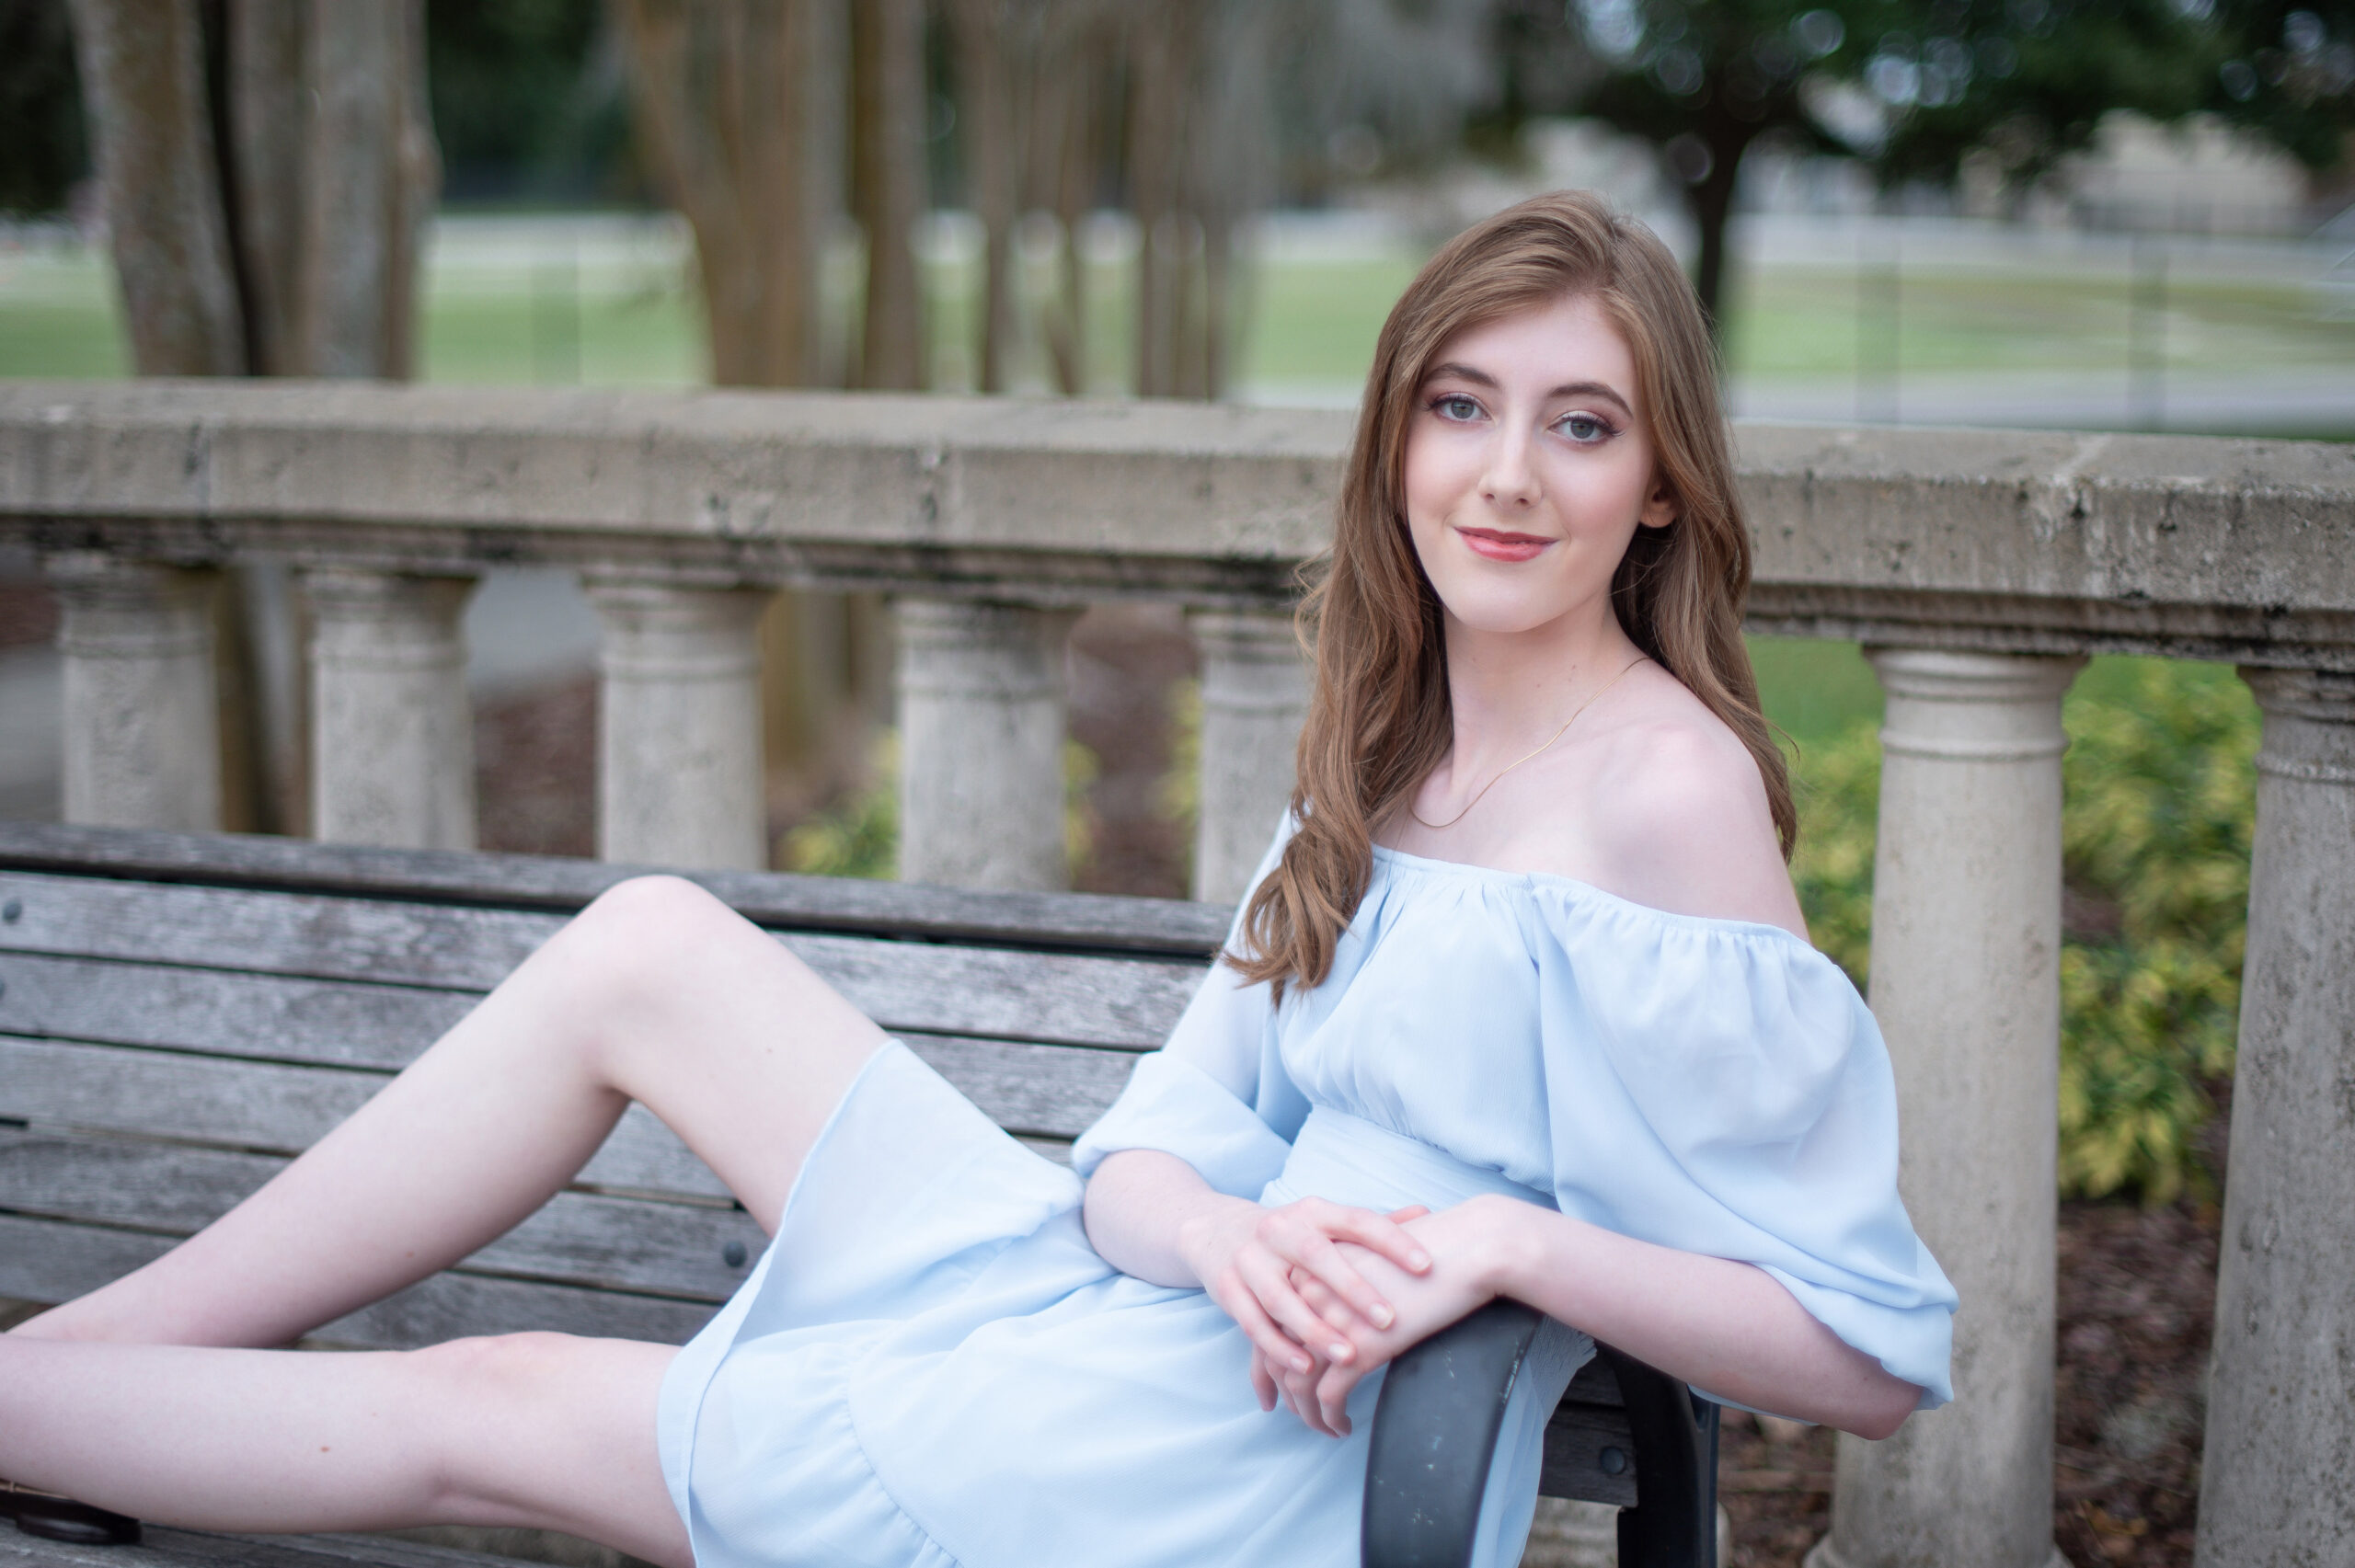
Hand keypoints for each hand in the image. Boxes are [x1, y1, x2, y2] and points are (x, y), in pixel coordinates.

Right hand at [1179, 1197, 1431, 1423]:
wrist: (1216, 1231)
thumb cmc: (1292, 1235)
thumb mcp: (1327, 1224)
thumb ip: (1374, 1224)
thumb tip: (1427, 1212)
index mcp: (1312, 1211)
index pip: (1356, 1221)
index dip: (1392, 1241)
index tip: (1426, 1266)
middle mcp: (1278, 1229)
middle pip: (1315, 1256)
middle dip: (1352, 1288)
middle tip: (1388, 1320)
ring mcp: (1249, 1259)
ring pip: (1281, 1298)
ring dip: (1315, 1329)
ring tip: (1349, 1356)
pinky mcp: (1227, 1288)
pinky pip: (1253, 1323)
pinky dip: (1278, 1347)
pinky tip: (1304, 1367)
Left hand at [1271, 1194, 1527, 1436]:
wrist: (1468, 1248)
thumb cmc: (1431, 1249)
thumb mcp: (1372, 1256)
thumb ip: (1344, 1280)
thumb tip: (1336, 1312)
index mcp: (1310, 1264)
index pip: (1274, 1320)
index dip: (1273, 1356)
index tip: (1281, 1381)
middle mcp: (1309, 1290)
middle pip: (1277, 1351)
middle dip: (1283, 1389)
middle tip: (1295, 1410)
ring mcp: (1331, 1319)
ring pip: (1298, 1380)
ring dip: (1306, 1411)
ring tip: (1323, 1426)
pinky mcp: (1359, 1347)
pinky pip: (1328, 1397)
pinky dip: (1330, 1418)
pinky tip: (1344, 1426)